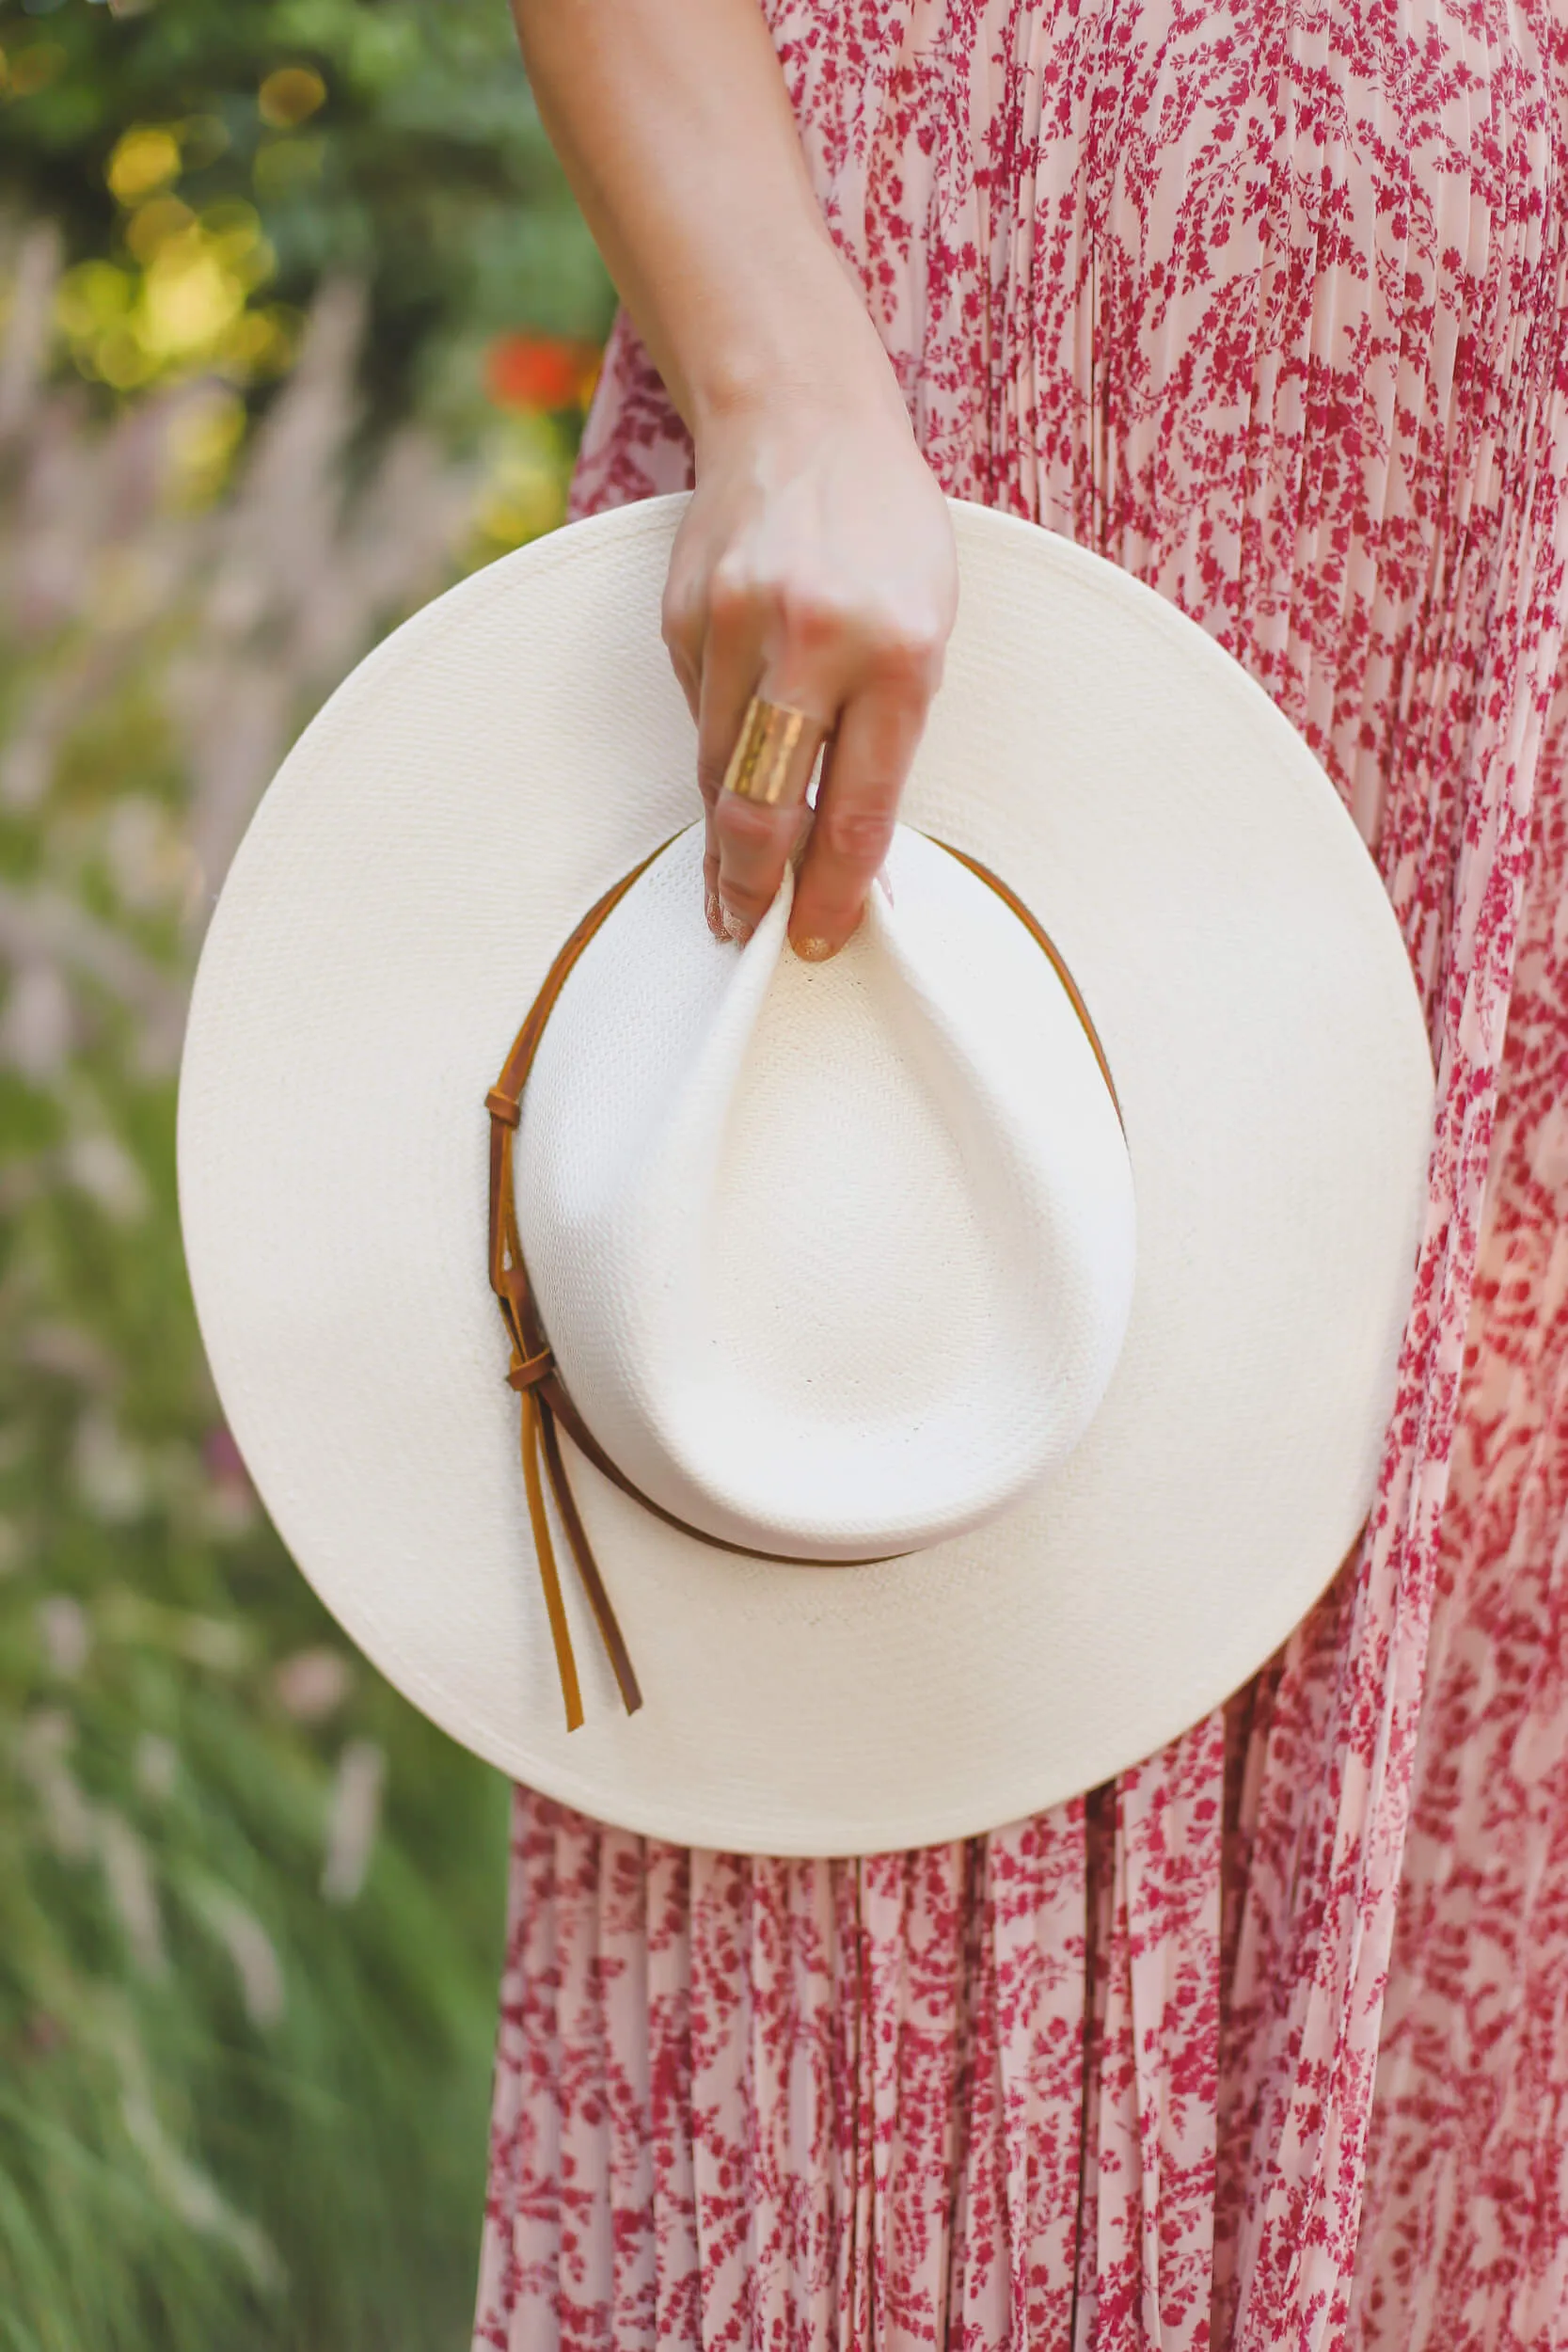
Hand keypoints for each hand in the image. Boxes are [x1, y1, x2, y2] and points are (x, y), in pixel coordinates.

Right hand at [661, 375, 957, 956]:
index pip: (859, 810)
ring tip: (727, 888)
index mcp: (901, 652)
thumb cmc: (883, 533)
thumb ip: (886, 731)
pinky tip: (728, 758)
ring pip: (718, 769)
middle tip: (745, 935)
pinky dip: (714, 749)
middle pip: (764, 805)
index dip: (833, 892)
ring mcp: (738, 626)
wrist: (801, 418)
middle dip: (752, 887)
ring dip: (722, 838)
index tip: (816, 938)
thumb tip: (840, 843)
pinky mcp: (683, 618)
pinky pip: (698, 714)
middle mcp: (815, 640)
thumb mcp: (926, 625)